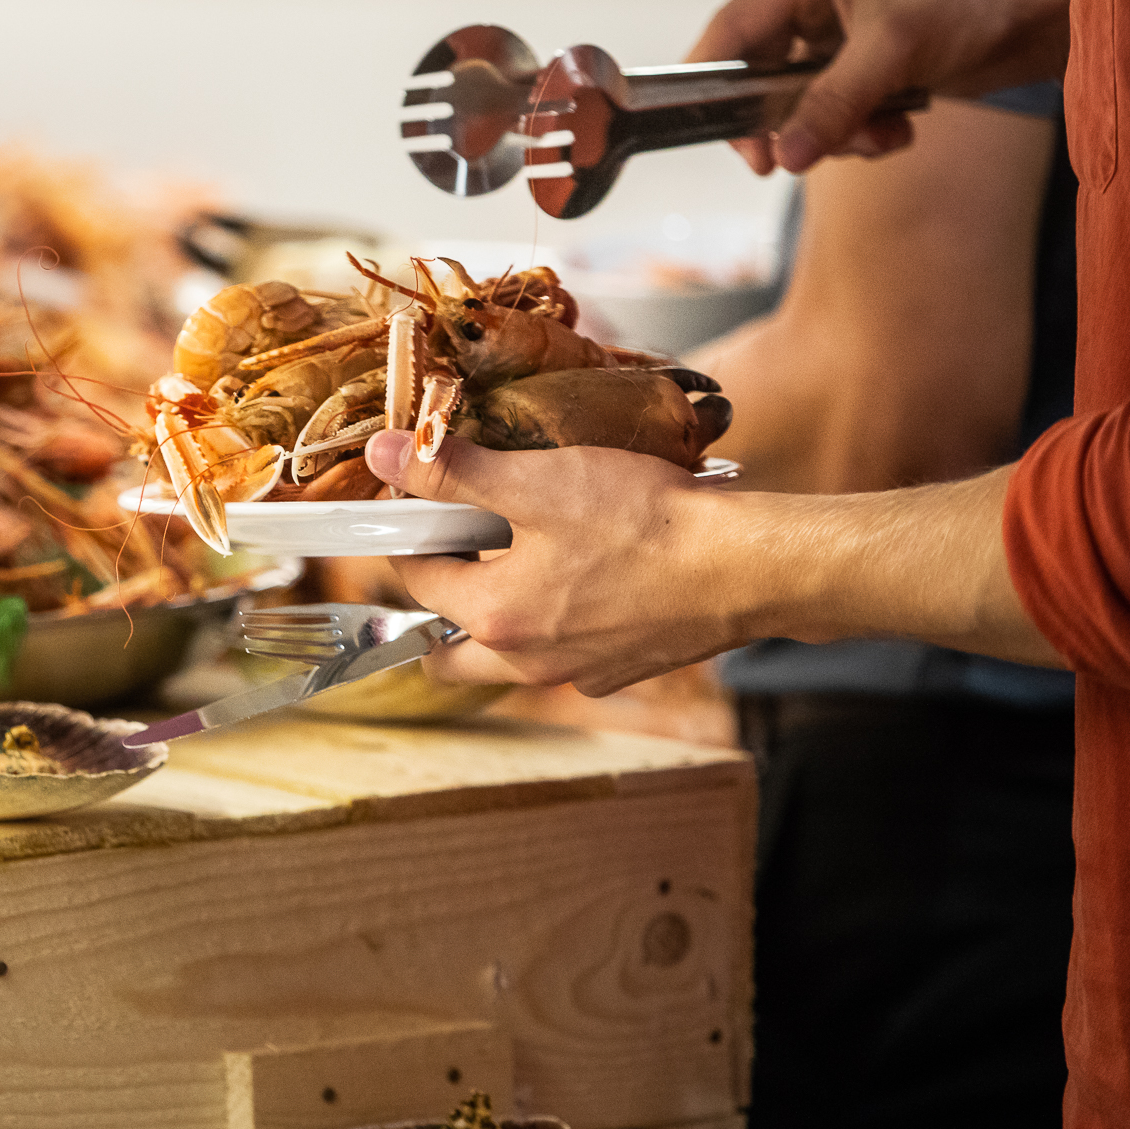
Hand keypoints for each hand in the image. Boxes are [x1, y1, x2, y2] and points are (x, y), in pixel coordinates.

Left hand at [363, 432, 741, 695]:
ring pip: (509, 651)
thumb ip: (453, 471)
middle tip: (463, 542)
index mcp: (494, 617)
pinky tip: (588, 570)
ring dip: (503, 606)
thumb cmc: (646, 523)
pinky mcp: (620, 670)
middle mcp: (527, 661)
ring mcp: (577, 674)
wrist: (743, 567)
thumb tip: (385, 454)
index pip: (418, 578)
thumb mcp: (537, 481)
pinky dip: (559, 617)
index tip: (427, 499)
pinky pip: (565, 652)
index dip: (414, 532)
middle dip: (443, 596)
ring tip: (530, 548)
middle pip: (450, 645)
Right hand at [689, 0, 1071, 172]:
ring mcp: (842, 31)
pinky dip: (861, 129)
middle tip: (795, 160)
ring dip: (834, 133)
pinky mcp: (870, 59)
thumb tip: (785, 154)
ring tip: (879, 136)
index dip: (715, 87)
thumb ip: (831, 104)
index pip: (730, 32)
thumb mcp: (895, 50)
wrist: (1051, 7)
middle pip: (762, 76)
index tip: (724, 138)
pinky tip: (898, 128)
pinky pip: (838, 109)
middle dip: (787, 123)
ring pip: (801, 102)